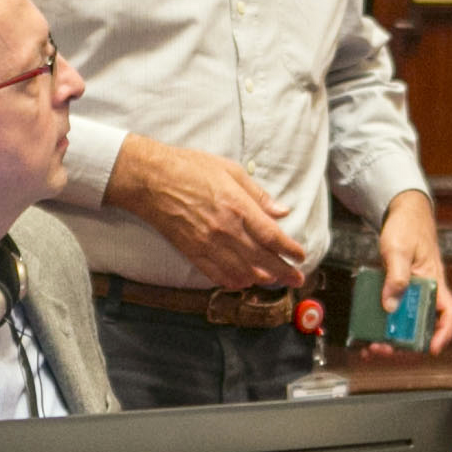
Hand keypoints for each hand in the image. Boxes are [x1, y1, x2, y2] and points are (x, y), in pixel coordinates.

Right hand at [105, 136, 306, 287]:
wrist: (151, 179)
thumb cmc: (189, 169)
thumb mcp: (231, 171)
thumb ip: (258, 195)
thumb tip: (282, 211)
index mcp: (238, 207)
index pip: (272, 237)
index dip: (290, 250)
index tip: (301, 256)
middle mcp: (226, 230)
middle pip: (263, 259)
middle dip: (284, 271)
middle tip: (297, 278)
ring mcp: (208, 244)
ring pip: (242, 271)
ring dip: (262, 279)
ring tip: (275, 281)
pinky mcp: (192, 252)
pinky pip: (217, 274)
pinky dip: (233, 281)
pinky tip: (243, 282)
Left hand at [372, 189, 451, 353]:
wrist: (402, 212)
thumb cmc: (408, 226)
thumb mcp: (399, 250)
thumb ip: (395, 277)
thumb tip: (390, 306)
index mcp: (434, 283)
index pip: (448, 313)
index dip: (443, 333)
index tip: (432, 349)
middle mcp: (424, 292)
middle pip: (421, 326)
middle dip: (405, 344)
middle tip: (384, 349)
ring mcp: (410, 292)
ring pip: (404, 324)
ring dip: (389, 339)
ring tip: (370, 347)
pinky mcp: (396, 290)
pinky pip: (390, 312)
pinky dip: (379, 325)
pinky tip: (364, 333)